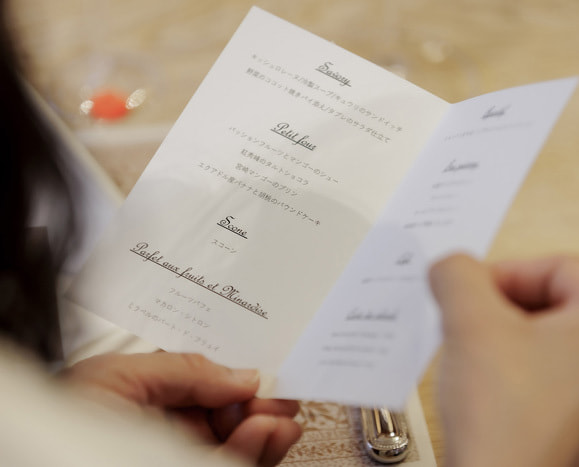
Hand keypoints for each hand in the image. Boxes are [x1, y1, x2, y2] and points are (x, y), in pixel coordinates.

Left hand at [62, 352, 300, 466]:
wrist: (45, 459)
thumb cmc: (63, 421)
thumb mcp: (119, 378)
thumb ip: (184, 370)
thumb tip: (243, 375)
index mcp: (152, 397)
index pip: (209, 382)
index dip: (241, 375)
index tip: (267, 370)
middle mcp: (173, 428)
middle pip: (233, 412)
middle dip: (263, 402)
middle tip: (281, 395)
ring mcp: (186, 452)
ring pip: (243, 444)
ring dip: (268, 429)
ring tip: (279, 416)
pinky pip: (235, 463)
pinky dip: (257, 451)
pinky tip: (266, 432)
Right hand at [429, 254, 578, 466]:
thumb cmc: (505, 426)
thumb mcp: (468, 322)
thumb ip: (458, 274)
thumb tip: (453, 267)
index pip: (559, 268)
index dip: (506, 272)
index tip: (472, 291)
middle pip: (562, 311)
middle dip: (506, 312)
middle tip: (470, 324)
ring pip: (558, 354)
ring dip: (513, 349)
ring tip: (479, 364)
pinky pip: (559, 395)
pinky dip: (525, 388)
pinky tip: (495, 402)